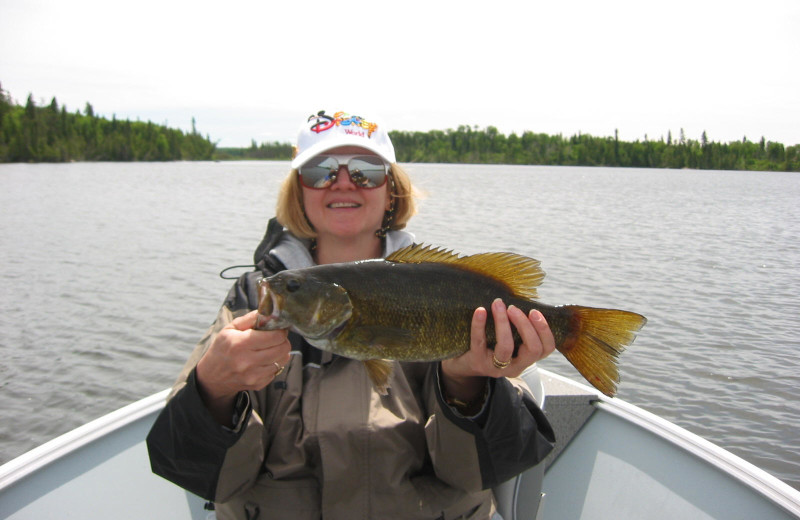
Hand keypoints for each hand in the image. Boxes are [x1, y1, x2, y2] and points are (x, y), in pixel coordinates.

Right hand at [196, 310, 291, 424]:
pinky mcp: (258, 384)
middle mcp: (248, 361)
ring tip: (269, 348)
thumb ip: (250, 318)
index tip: (277, 328)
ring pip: (283, 359)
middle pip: (283, 348)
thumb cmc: (222, 348)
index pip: (275, 336)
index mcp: (240, 344)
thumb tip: (269, 312)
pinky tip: (263, 361)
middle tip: (275, 337)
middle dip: (282, 340)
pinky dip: (274, 364)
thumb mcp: (230, 329)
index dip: (280, 330)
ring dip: (280, 352)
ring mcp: (254, 375)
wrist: (212, 377)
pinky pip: (277, 370)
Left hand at [440, 299, 555, 402]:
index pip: (546, 349)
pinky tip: (480, 311)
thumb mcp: (510, 340)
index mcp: (526, 359)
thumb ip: (519, 328)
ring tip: (498, 304)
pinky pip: (479, 342)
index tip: (535, 311)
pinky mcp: (477, 362)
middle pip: (532, 349)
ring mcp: (496, 367)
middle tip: (513, 307)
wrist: (464, 365)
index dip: (544, 330)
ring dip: (503, 323)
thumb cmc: (491, 346)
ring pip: (506, 347)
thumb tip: (524, 299)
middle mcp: (515, 367)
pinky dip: (479, 325)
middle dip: (526, 325)